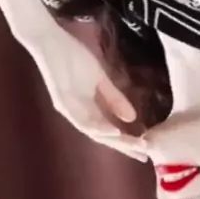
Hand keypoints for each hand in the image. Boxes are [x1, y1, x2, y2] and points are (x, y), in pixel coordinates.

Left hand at [29, 22, 148, 161]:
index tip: (147, 149)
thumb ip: (114, 98)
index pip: (110, 130)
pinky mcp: (62, 101)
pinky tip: (113, 131)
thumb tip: (132, 118)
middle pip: (103, 135)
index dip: (128, 141)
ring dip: (113, 140)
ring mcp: (69, 109)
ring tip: (132, 146)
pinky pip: (80, 119)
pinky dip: (98, 127)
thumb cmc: (74, 58)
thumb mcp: (100, 78)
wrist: (52, 42)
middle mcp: (78, 114)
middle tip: (144, 156)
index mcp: (87, 109)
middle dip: (124, 146)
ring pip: (93, 131)